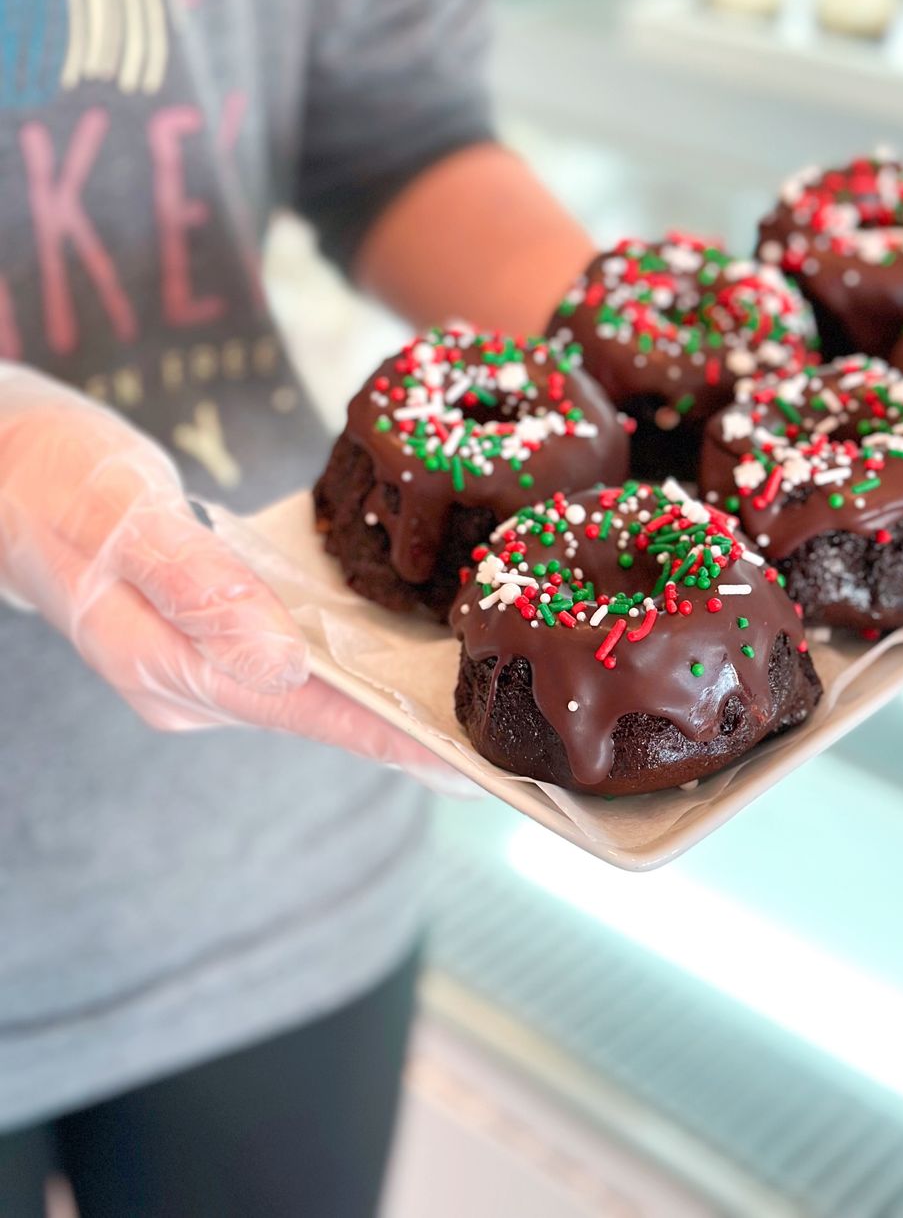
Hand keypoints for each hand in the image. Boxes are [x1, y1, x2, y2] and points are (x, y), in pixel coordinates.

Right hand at [0, 364, 458, 785]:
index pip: (309, 716)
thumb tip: (283, 660)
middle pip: (325, 712)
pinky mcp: (210, 620)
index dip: (396, 742)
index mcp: (168, 670)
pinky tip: (404, 639)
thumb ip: (199, 587)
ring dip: (390, 692)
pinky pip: (297, 646)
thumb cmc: (48, 480)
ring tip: (478, 700)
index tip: (475, 772)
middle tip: (506, 747)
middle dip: (411, 728)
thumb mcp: (119, 519)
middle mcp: (192, 680)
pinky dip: (354, 647)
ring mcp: (200, 654)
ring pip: (316, 683)